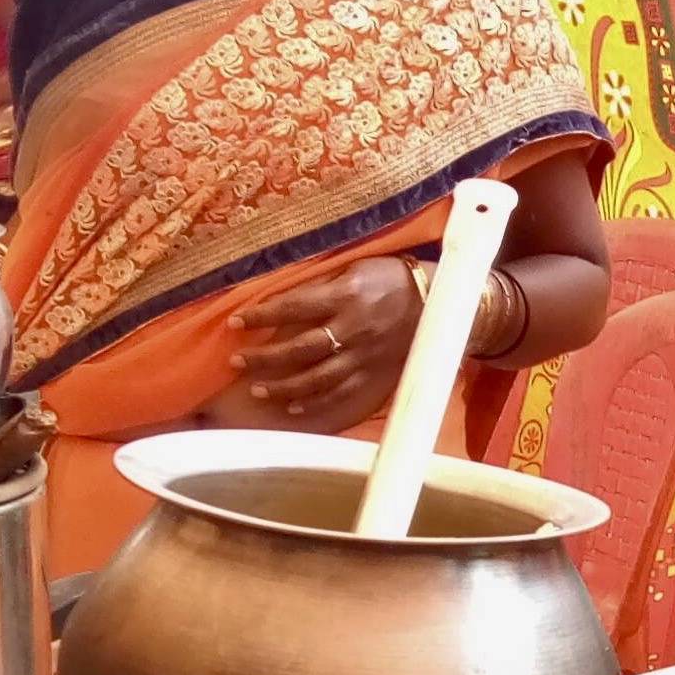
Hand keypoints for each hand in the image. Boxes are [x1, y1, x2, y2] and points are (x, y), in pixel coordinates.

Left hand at [229, 258, 421, 430]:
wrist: (440, 302)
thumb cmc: (393, 277)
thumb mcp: (356, 268)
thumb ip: (322, 285)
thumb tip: (283, 298)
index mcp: (346, 296)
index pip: (293, 308)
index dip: (261, 316)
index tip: (234, 322)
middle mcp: (352, 328)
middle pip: (300, 349)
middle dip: (264, 357)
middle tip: (237, 362)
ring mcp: (364, 355)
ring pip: (317, 378)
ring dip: (284, 386)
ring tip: (257, 389)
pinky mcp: (374, 373)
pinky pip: (342, 393)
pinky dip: (316, 403)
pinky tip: (294, 407)